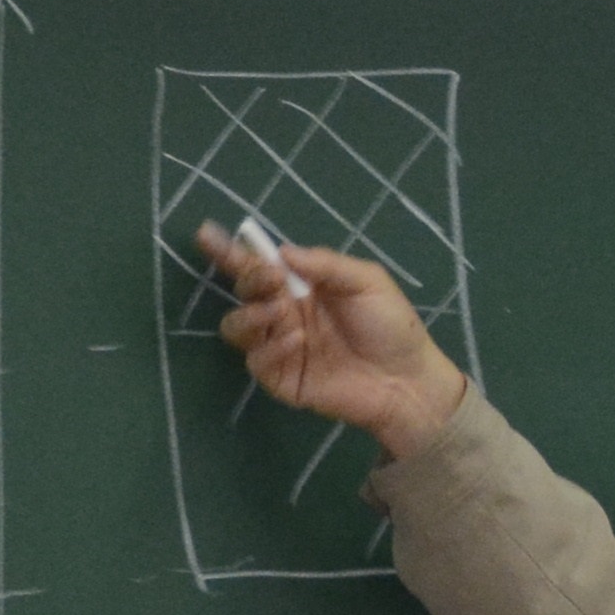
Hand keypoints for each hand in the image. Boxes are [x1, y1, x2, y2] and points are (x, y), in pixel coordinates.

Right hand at [198, 223, 472, 460]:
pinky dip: (269, 348)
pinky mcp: (282, 378)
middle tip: (270, 280)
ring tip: (281, 311)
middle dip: (249, 279)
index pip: (260, 265)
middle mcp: (285, 313)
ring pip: (236, 327)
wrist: (407, 380)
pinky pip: (256, 361)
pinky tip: (295, 341)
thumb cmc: (392, 326)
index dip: (232, 251)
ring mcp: (280, 347)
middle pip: (243, 291)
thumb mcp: (367, 281)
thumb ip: (325, 264)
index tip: (207, 235)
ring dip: (251, 314)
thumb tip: (280, 251)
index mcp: (304, 286)